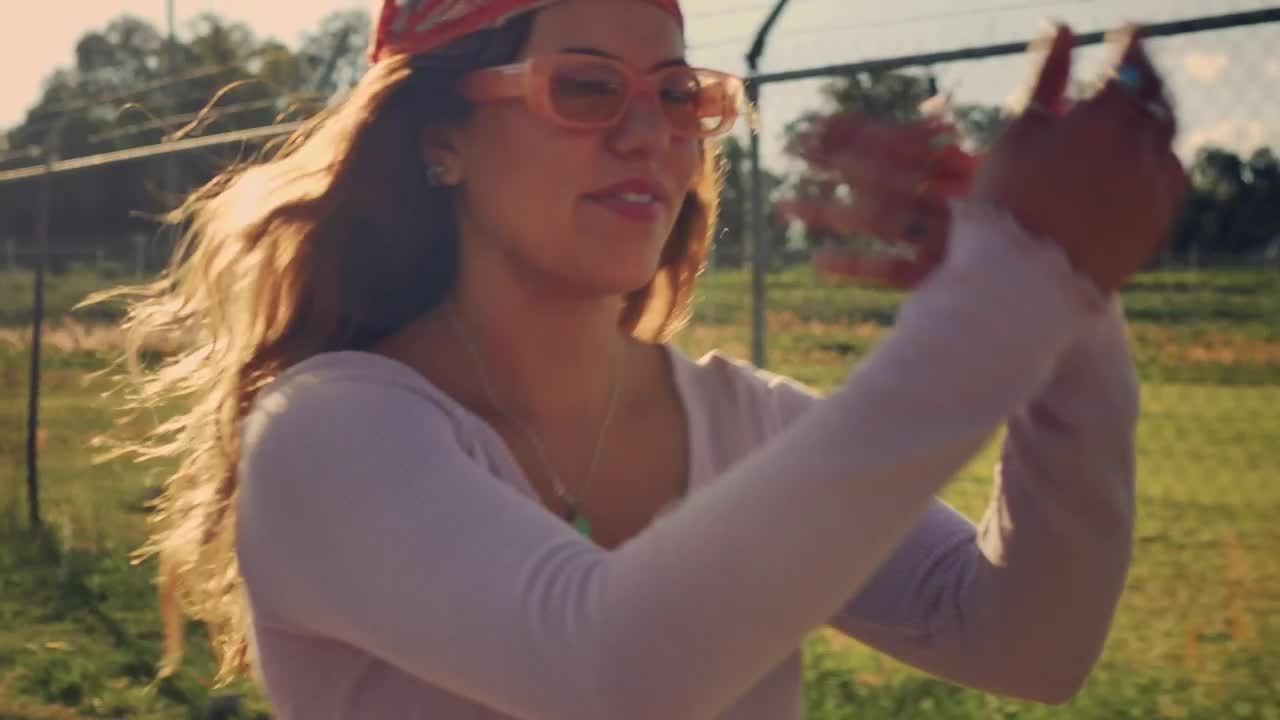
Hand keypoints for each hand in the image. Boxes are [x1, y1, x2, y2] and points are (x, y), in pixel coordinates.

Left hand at [782, 23, 1187, 294]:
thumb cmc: (1068, 203)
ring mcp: (945, 241)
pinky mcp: (943, 279)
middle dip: (833, 161)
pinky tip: (816, 260)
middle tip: (789, 149)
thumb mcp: (1052, 141)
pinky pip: (891, 273)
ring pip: (877, 223)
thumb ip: (1048, 84)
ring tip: (783, 205)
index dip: (859, 132)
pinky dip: (854, 266)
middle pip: (881, 176)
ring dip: (828, 213)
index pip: (905, 141)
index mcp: (973, 165)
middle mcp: (953, 199)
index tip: (818, 123)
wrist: (1085, 272)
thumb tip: (1058, 26)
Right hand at [975, 24, 1186, 293]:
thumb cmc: (1007, 202)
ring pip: (1164, 139)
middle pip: (1157, 99)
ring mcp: (1155, 187)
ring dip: (1151, 120)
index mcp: (1106, 118)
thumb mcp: (1018, 131)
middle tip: (1132, 68)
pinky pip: (1167, 178)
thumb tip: (1060, 26)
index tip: (1123, 31)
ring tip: (1129, 116)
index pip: (1131, 63)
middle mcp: (1142, 148)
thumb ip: (1045, 75)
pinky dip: (1156, 160)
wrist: (1024, 284)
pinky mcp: (1157, 222)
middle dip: (1146, 79)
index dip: (1128, 43)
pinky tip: (1135, 161)